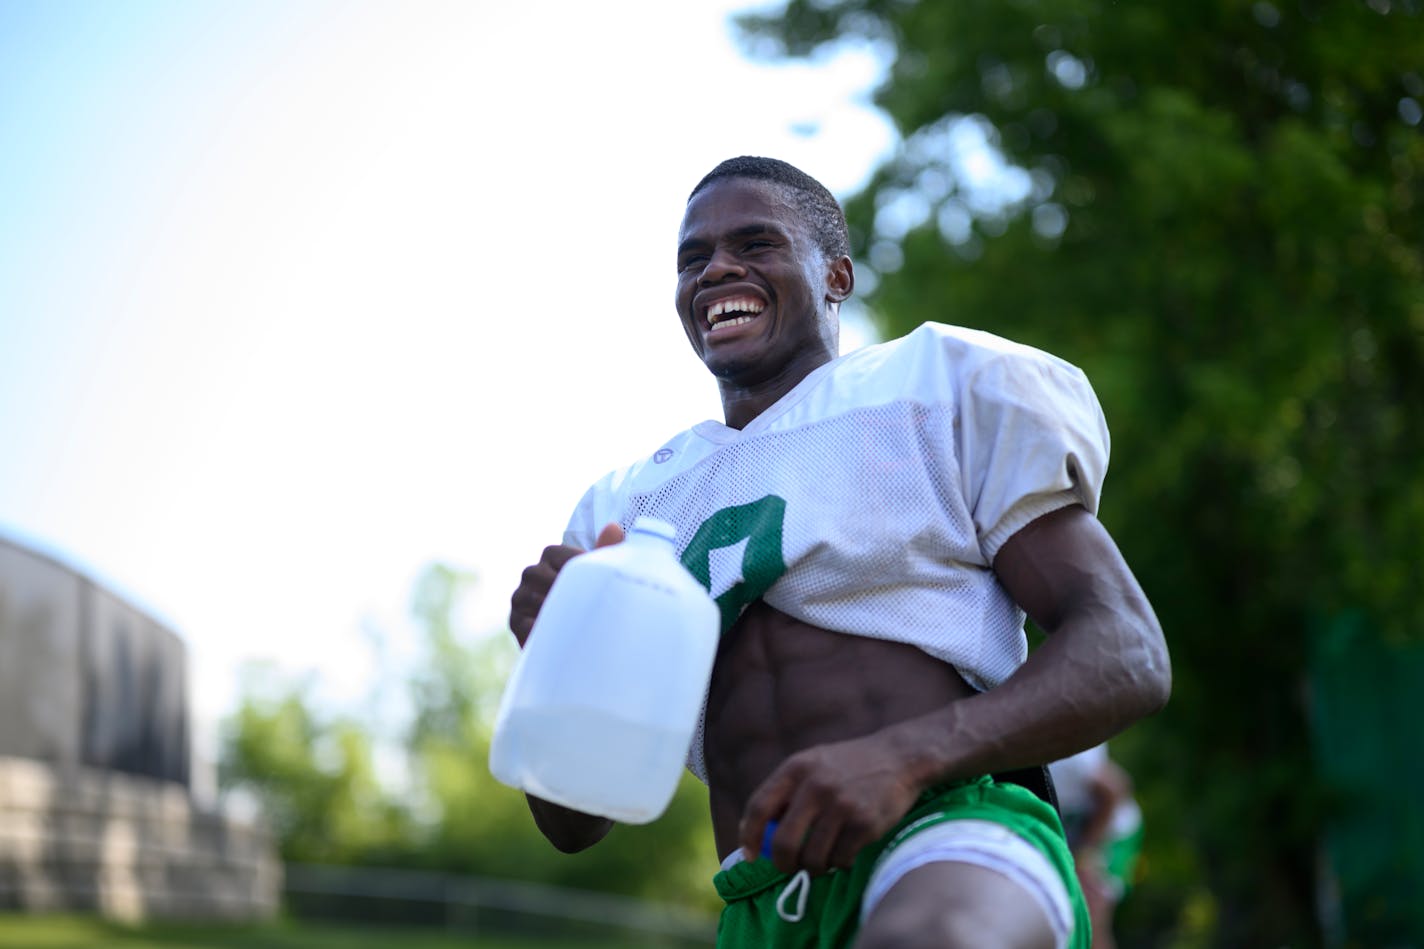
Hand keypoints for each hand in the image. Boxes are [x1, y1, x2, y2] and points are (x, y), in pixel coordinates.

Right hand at [508, 522, 623, 646]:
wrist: (577, 636)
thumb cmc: (590, 598)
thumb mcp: (600, 576)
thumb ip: (606, 552)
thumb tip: (613, 527)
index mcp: (551, 554)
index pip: (566, 559)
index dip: (585, 578)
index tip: (597, 591)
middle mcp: (531, 572)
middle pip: (549, 580)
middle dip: (570, 596)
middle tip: (589, 610)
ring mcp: (520, 597)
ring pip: (539, 602)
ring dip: (560, 614)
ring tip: (579, 623)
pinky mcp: (515, 622)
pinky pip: (529, 625)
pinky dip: (546, 630)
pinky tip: (562, 635)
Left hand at [739, 733, 920, 874]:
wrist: (899, 757)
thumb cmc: (849, 765)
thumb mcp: (813, 763)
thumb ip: (787, 790)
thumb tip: (757, 832)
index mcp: (796, 768)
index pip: (759, 806)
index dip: (749, 836)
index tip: (750, 855)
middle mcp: (816, 786)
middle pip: (785, 842)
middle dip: (783, 864)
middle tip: (789, 868)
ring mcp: (842, 805)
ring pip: (813, 858)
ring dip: (814, 867)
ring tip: (821, 861)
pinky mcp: (865, 823)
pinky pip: (840, 860)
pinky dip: (839, 864)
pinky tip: (844, 852)